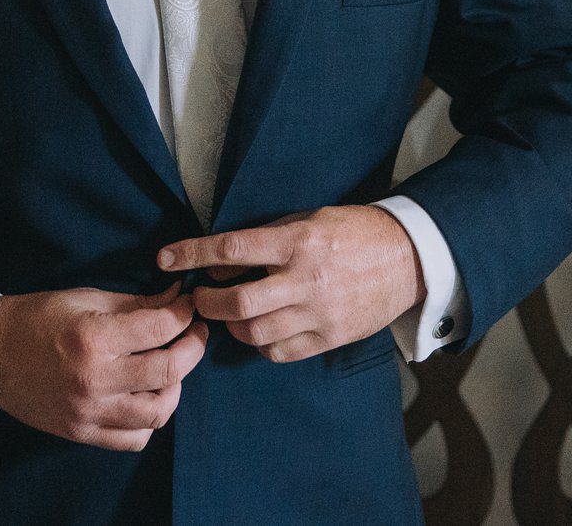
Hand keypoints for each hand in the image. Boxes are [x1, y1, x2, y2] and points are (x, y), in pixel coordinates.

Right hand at [0, 283, 208, 450]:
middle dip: (192, 347)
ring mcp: (88, 413)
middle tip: (195, 333)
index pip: (160, 328)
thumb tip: (177, 299)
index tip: (189, 306)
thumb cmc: (37, 318)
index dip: (184, 314)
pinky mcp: (82, 433)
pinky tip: (146, 398)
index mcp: (93, 338)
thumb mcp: (86, 298)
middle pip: (168, 371)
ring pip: (158, 412)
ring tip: (171, 368)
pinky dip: (150, 421)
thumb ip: (135, 304)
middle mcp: (94, 380)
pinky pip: (134, 439)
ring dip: (175, 388)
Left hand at [156, 205, 420, 363]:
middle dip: (206, 303)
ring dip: (231, 325)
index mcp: (297, 242)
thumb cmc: (352, 231)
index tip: (165, 258)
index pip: (231, 250)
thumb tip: (220, 262)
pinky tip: (260, 330)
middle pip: (237, 303)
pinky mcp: (329, 338)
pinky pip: (280, 352)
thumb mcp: (309, 218)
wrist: (406, 258)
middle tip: (197, 297)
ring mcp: (318, 313)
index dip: (192, 254)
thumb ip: (267, 239)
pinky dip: (260, 344)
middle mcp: (305, 280)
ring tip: (229, 313)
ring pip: (254, 333)